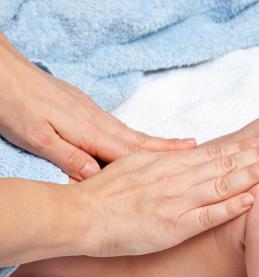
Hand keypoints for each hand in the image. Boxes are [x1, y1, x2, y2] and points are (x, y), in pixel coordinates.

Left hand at [0, 33, 192, 180]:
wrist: (4, 74)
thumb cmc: (16, 105)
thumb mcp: (37, 137)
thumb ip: (69, 158)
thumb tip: (97, 176)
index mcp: (91, 132)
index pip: (132, 152)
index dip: (161, 159)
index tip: (188, 162)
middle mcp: (99, 123)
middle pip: (140, 140)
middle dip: (169, 148)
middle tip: (196, 150)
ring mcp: (94, 115)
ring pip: (131, 134)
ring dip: (157, 143)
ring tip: (180, 147)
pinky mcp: (86, 112)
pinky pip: (119, 129)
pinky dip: (137, 138)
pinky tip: (139, 143)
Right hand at [74, 137, 258, 256]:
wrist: (83, 215)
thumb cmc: (107, 191)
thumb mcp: (137, 161)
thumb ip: (167, 154)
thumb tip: (194, 146)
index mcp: (171, 164)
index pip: (216, 152)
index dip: (244, 147)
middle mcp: (178, 179)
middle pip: (225, 164)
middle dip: (257, 156)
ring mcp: (177, 202)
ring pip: (221, 184)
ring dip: (251, 174)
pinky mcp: (173, 226)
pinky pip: (206, 215)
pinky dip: (229, 206)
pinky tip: (251, 199)